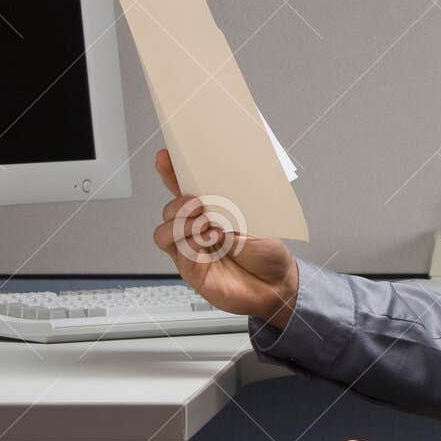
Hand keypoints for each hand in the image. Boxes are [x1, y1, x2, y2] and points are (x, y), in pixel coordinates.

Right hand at [151, 148, 299, 325]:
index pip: (182, 189)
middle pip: (168, 210)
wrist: (276, 283)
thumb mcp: (254, 217)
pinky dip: (193, 243)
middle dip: (178, 202)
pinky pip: (180, 255)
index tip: (165, 157)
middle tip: (198, 202)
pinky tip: (213, 238)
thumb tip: (217, 186)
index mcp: (209, 211)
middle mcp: (195, 230)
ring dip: (181, 224)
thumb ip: (233, 203)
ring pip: (163, 233)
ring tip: (205, 222)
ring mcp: (192, 251)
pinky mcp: (193, 272)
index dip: (170, 172)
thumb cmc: (265, 250)